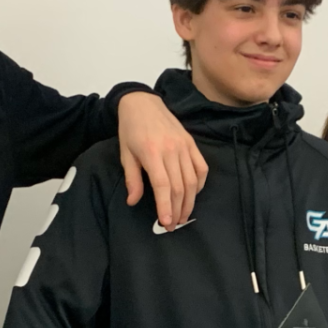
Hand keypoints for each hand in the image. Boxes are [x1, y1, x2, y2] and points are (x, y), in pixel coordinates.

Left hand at [118, 91, 207, 230]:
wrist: (142, 103)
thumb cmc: (131, 129)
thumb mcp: (125, 154)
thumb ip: (132, 179)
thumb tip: (133, 201)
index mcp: (152, 153)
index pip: (163, 185)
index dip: (165, 206)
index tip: (166, 222)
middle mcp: (171, 150)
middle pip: (179, 187)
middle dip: (177, 209)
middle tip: (173, 225)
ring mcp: (184, 146)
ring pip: (192, 180)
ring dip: (189, 201)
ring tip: (183, 215)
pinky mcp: (191, 143)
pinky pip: (201, 167)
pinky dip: (200, 183)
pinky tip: (194, 194)